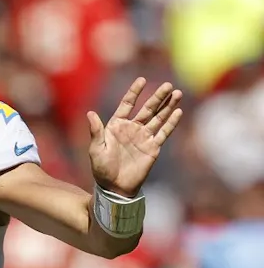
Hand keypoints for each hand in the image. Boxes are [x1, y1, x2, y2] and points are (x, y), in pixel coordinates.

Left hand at [87, 77, 182, 197]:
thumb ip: (96, 131)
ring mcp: (143, 137)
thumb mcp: (96, 149)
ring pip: (158, 118)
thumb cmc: (101, 168)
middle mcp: (131, 128)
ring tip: (177, 93)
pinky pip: (163, 133)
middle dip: (157, 97)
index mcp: (116, 126)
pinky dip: (171, 123)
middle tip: (168, 85)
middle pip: (147, 109)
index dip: (134, 92)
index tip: (142, 80)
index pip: (127, 104)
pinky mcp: (153, 147)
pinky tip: (178, 112)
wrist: (114, 187)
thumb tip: (90, 113)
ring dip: (168, 106)